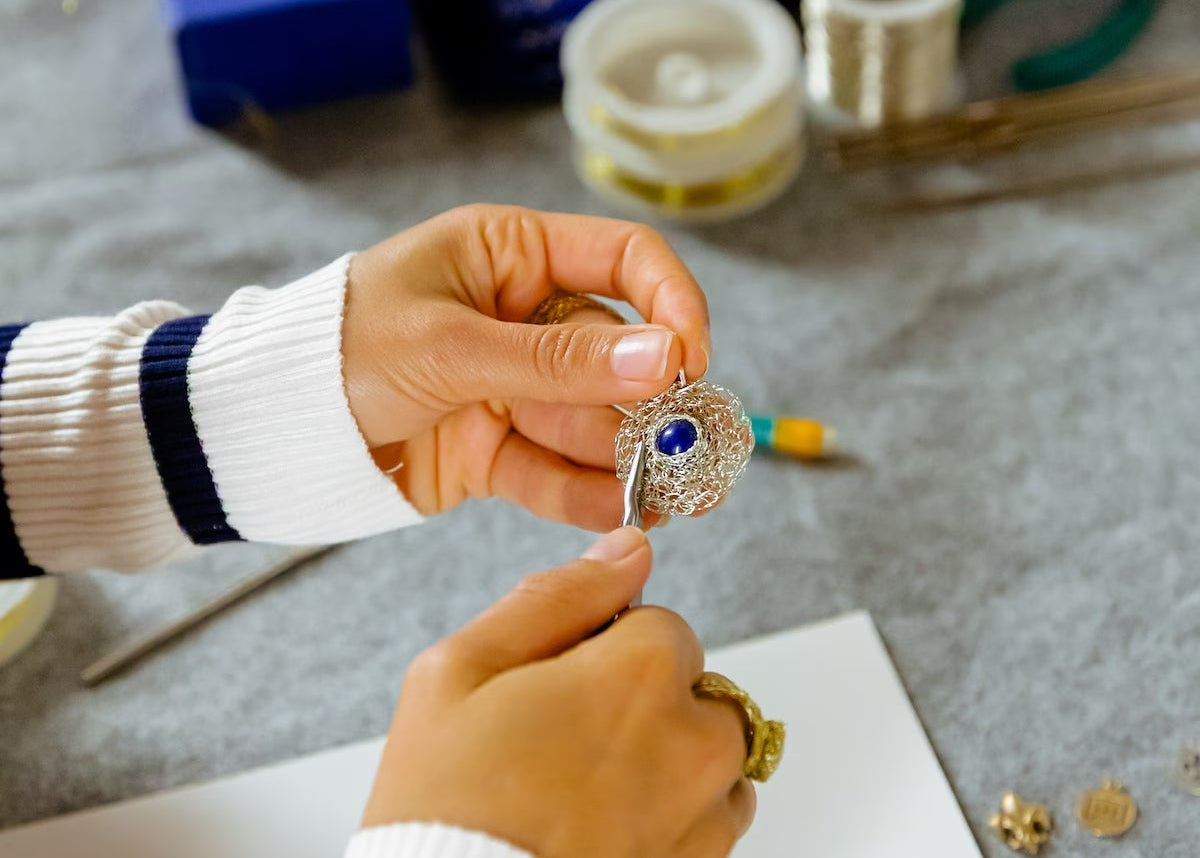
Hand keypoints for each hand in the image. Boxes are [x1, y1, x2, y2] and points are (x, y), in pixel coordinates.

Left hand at [342, 205, 710, 529]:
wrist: (264, 428)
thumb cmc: (338, 349)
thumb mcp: (449, 344)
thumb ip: (555, 360)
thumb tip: (664, 358)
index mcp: (511, 255)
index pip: (623, 259)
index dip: (671, 302)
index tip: (692, 358)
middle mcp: (521, 318)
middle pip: (615, 356)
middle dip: (650, 403)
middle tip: (690, 448)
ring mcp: (510, 388)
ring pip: (591, 422)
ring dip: (630, 458)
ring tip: (673, 494)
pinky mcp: (492, 450)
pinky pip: (552, 471)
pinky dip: (584, 493)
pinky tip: (624, 513)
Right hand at [362, 527, 754, 857]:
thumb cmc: (447, 802)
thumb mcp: (463, 669)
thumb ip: (558, 596)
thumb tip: (628, 548)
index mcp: (642, 672)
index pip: (658, 622)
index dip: (603, 648)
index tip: (559, 686)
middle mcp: (695, 739)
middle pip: (692, 685)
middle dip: (641, 699)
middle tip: (562, 742)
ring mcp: (706, 812)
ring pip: (712, 751)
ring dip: (666, 756)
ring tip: (585, 789)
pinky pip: (714, 816)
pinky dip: (675, 812)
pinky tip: (607, 823)